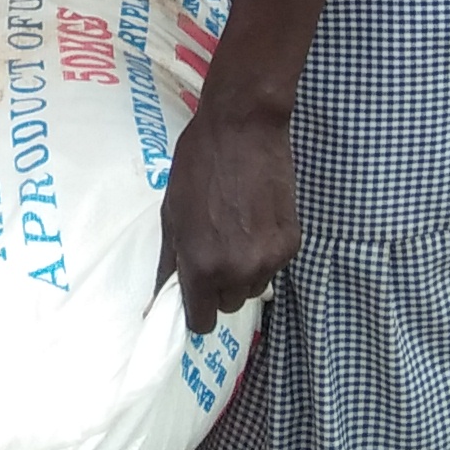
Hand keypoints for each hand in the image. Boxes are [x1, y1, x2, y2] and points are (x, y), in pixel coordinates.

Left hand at [155, 98, 298, 334]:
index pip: (202, 321)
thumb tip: (157, 302)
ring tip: (235, 232)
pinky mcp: (292, 242)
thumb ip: (169, 262)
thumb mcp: (171, 214)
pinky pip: (274, 266)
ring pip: (253, 288)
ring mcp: (269, 258)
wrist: (243, 128)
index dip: (196, 309)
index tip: (195, 291)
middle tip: (213, 250)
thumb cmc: (197, 165)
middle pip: (228, 305)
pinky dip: (264, 253)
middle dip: (218, 286)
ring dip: (243, 273)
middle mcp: (237, 270)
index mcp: (201, 264)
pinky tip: (255, 221)